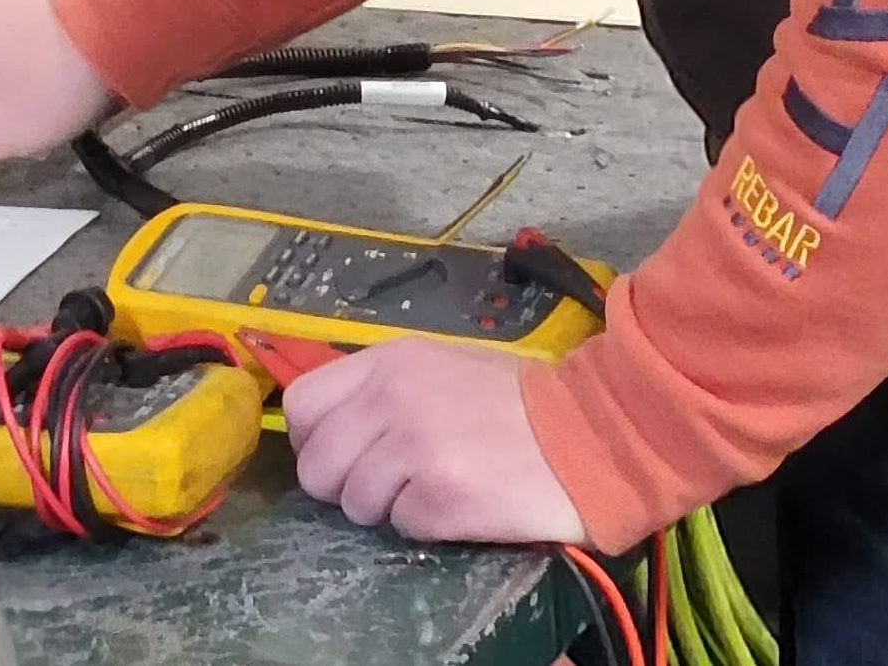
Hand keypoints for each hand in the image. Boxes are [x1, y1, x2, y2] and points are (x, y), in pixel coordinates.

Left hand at [282, 339, 583, 544]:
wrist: (585, 434)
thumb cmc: (511, 402)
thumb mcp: (439, 368)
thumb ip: (382, 389)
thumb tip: (331, 426)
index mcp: (388, 361)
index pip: (302, 404)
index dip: (312, 440)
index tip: (340, 454)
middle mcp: (393, 398)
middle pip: (317, 465)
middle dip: (342, 486)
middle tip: (384, 486)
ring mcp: (416, 447)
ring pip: (354, 503)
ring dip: (386, 507)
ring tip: (432, 488)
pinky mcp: (441, 497)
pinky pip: (400, 526)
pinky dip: (424, 524)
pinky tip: (460, 502)